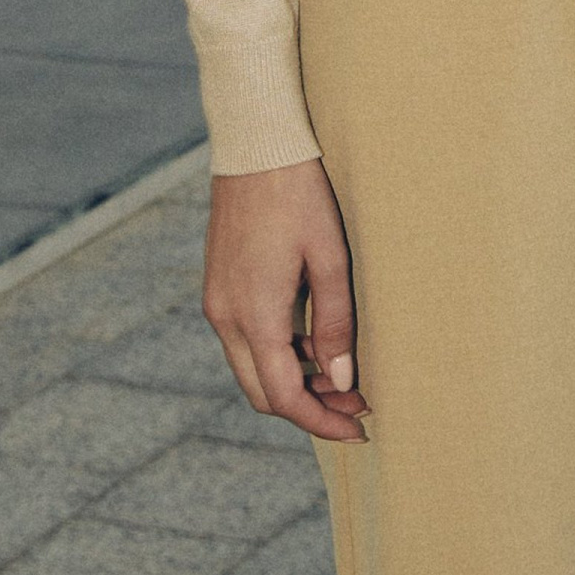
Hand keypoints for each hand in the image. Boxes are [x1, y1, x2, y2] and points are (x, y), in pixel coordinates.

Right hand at [203, 157, 368, 440]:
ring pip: (252, 369)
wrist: (255, 146)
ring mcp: (216, 302)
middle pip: (262, 393)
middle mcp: (225, 316)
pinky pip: (245, 341)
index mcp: (254, 314)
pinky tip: (313, 342)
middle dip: (308, 408)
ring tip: (342, 375)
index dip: (321, 421)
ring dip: (293, 382)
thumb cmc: (299, 195)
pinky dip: (277, 355)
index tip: (358, 428)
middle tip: (355, 406)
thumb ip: (335, 324)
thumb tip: (342, 380)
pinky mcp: (218, 287)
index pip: (283, 396)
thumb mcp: (330, 258)